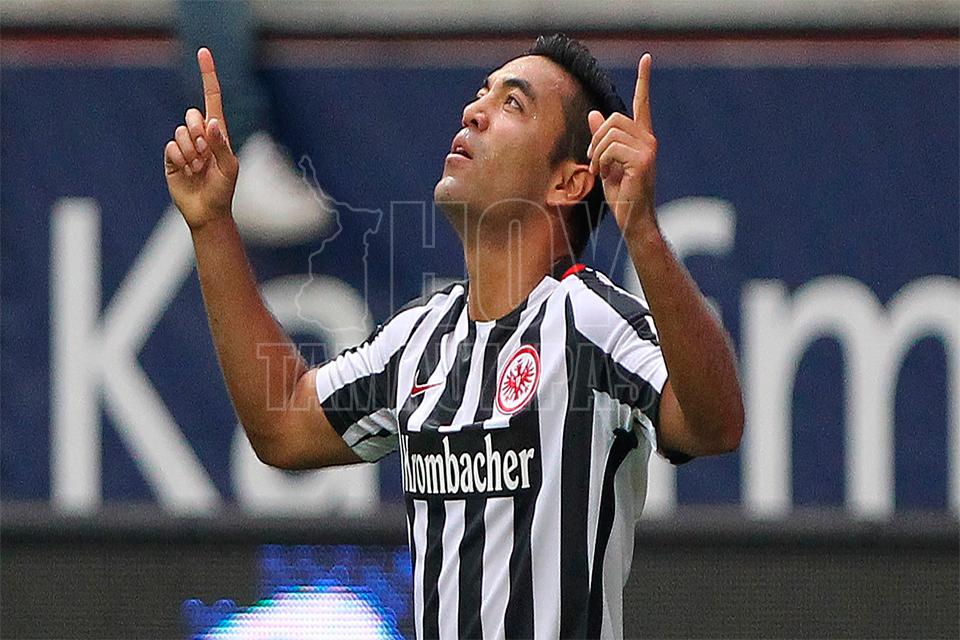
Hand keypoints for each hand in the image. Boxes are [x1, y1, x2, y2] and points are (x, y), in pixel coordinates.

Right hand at [164, 48, 238, 229]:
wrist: (207, 212)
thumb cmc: (224, 190)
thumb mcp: (230, 168)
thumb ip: (221, 146)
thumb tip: (210, 123)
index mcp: (217, 133)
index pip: (211, 99)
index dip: (207, 75)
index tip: (203, 52)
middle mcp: (200, 135)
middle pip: (192, 115)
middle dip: (200, 135)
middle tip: (206, 156)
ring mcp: (184, 146)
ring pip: (181, 132)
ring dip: (191, 153)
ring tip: (198, 169)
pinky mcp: (171, 158)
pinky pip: (171, 147)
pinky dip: (180, 160)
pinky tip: (187, 172)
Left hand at [586, 53, 656, 237]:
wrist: (633, 219)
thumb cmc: (622, 194)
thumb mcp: (607, 162)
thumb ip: (602, 139)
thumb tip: (594, 114)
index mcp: (642, 138)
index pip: (642, 103)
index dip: (643, 81)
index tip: (646, 58)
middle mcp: (649, 139)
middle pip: (613, 119)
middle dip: (596, 138)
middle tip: (594, 161)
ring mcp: (648, 149)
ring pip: (609, 133)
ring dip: (596, 152)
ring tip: (599, 170)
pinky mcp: (642, 160)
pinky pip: (610, 148)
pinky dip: (600, 161)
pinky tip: (604, 175)